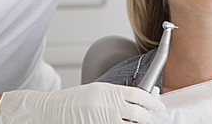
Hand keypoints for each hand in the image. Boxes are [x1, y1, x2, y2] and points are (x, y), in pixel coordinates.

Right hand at [0, 82, 164, 123]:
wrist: (51, 110)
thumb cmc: (73, 100)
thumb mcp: (98, 91)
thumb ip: (116, 95)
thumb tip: (136, 100)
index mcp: (108, 91)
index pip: (138, 95)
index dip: (152, 101)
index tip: (160, 106)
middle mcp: (107, 105)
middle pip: (139, 114)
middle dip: (146, 117)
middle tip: (147, 117)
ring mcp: (103, 120)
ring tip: (134, 122)